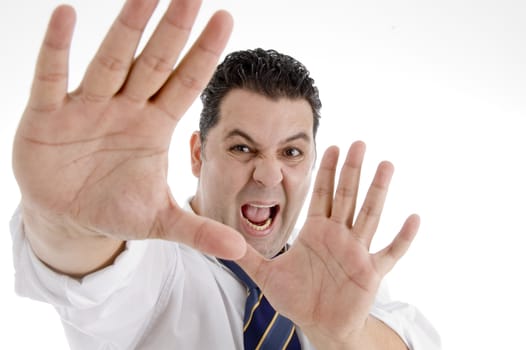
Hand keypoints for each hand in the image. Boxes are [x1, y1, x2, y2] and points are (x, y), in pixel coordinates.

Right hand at [12, 0, 244, 267]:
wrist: (71, 216)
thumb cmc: (117, 208)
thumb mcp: (160, 220)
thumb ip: (198, 230)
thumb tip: (240, 251)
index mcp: (154, 127)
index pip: (186, 84)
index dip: (204, 55)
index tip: (225, 20)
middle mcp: (125, 108)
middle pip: (153, 63)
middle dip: (172, 30)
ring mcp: (87, 107)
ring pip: (110, 62)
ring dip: (126, 28)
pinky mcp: (48, 117)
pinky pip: (52, 78)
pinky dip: (56, 51)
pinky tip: (66, 17)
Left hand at [237, 141, 418, 347]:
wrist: (319, 325)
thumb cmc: (297, 298)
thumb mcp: (266, 275)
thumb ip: (247, 256)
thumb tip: (223, 241)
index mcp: (316, 231)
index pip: (322, 194)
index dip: (326, 171)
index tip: (331, 146)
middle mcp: (338, 235)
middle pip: (346, 196)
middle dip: (351, 170)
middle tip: (359, 142)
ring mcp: (356, 252)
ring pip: (368, 215)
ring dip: (377, 192)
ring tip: (386, 165)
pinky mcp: (371, 272)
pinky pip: (390, 252)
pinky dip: (402, 238)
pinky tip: (413, 218)